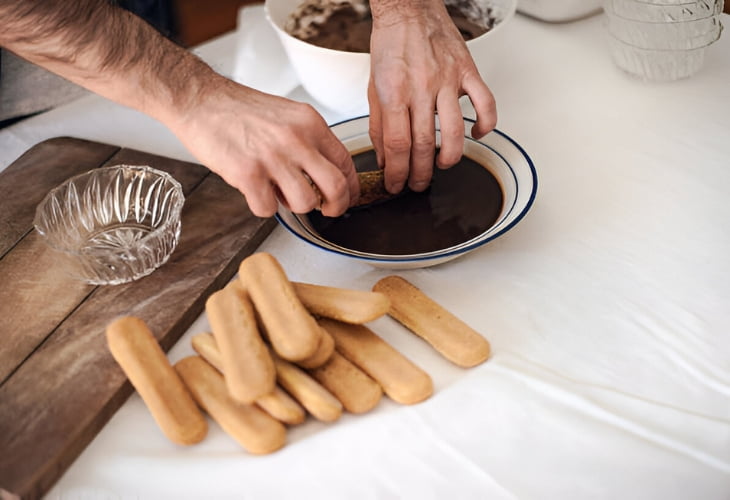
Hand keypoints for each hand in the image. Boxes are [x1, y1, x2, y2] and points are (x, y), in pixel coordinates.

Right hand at [166, 76, 359, 217]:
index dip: (350, 188)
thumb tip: (323, 175)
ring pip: (305, 203)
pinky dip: (263, 207)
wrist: (199, 100)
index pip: (346, 162)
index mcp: (310, 123)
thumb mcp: (287, 116)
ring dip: (294, 206)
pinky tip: (255, 191)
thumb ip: (308, 142)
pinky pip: (269, 209)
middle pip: (336, 187)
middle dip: (336, 207)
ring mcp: (272, 157)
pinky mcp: (248, 173)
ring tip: (279, 192)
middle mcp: (296, 139)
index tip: (346, 198)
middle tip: (327, 211)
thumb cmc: (238, 110)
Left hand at [368, 0, 496, 193]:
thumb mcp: (374, 87)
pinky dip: (486, 125)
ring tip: (442, 166)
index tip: (396, 184)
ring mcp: (447, 80)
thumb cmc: (391, 45)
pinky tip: (477, 136)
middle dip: (421, 173)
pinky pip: (485, 103)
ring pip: (455, 130)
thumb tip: (384, 158)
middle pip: (425, 144)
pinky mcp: (467, 71)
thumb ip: (379, 125)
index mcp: (394, 92)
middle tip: (418, 184)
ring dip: (450, 156)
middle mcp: (421, 87)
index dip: (397, 172)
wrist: (408, 8)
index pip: (397, 144)